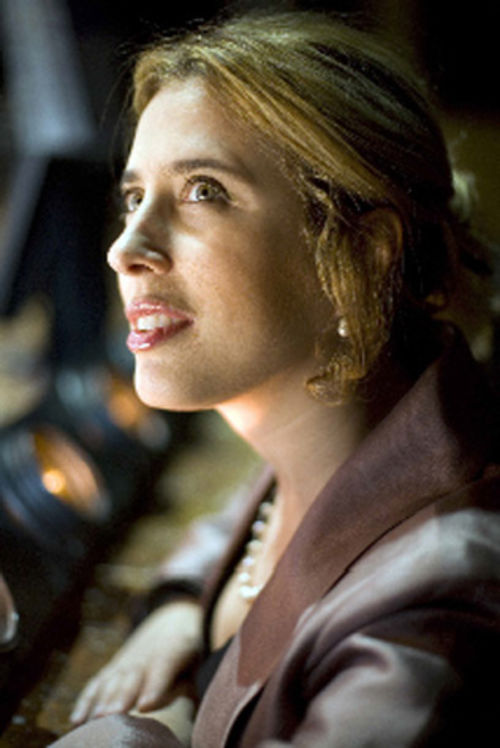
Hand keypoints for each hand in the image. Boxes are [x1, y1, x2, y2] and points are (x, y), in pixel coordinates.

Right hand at [70, 600, 202, 724]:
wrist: (174, 619)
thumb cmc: (190, 646)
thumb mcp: (198, 656)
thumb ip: (193, 680)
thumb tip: (194, 710)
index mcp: (174, 648)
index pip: (164, 665)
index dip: (154, 685)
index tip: (146, 704)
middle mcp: (146, 654)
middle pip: (133, 676)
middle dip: (122, 696)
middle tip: (112, 716)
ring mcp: (127, 659)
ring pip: (113, 679)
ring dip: (102, 700)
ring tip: (95, 721)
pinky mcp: (113, 667)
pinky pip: (97, 683)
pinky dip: (86, 700)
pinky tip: (76, 720)